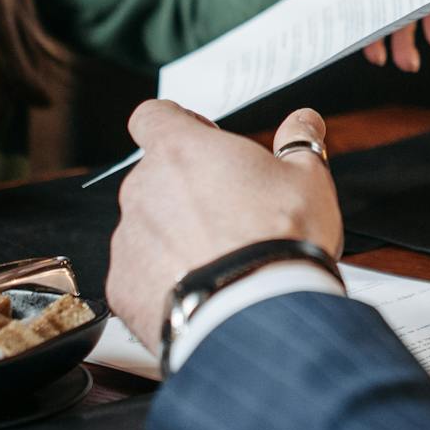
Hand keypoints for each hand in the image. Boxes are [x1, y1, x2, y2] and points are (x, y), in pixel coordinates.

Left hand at [107, 101, 342, 349]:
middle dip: (186, 190)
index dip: (177, 125)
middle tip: (231, 212)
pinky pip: (140, 273)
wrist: (257, 314)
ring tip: (221, 258)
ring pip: (148, 226)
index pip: (153, 115)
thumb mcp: (307, 179)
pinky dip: (164, 278)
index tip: (203, 142)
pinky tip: (204, 288)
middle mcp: (143, 188)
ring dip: (175, 235)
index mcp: (181, 150)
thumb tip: (304, 123)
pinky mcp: (123, 285)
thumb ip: (298, 142)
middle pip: (155, 176)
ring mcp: (128, 238)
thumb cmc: (279, 240)